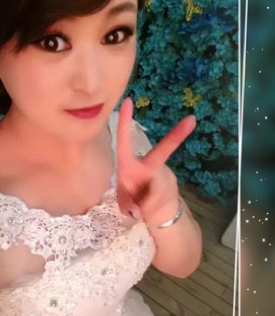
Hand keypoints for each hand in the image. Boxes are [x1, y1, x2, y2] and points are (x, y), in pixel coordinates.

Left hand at [116, 98, 195, 223]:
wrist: (159, 214)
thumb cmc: (136, 202)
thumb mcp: (125, 205)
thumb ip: (128, 206)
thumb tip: (139, 212)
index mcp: (129, 165)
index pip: (125, 141)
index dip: (125, 122)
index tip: (128, 101)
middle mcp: (148, 166)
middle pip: (162, 151)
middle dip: (176, 136)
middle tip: (191, 120)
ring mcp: (162, 175)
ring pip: (157, 190)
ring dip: (146, 205)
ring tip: (142, 209)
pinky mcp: (170, 185)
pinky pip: (158, 200)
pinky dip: (150, 210)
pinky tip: (150, 212)